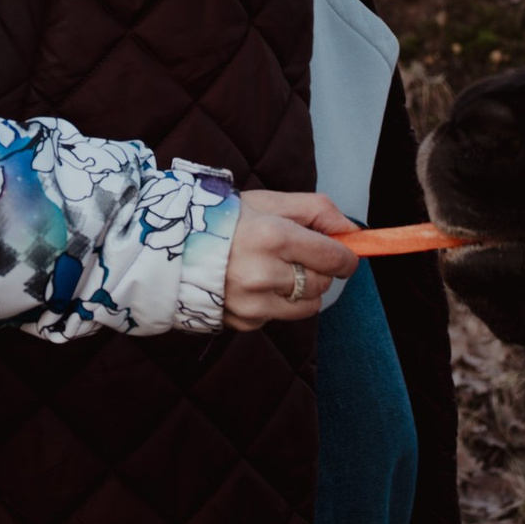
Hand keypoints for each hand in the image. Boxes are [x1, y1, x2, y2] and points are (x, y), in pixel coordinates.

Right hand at [224, 192, 357, 328]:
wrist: (172, 248)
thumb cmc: (223, 221)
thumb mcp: (270, 202)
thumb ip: (317, 211)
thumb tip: (352, 232)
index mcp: (273, 236)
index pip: (333, 258)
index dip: (346, 257)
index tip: (344, 255)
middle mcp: (264, 273)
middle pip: (322, 283)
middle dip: (319, 270)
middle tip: (297, 256)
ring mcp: (254, 301)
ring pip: (308, 306)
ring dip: (302, 290)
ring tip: (276, 272)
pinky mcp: (246, 321)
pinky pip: (281, 316)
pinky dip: (276, 302)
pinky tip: (254, 285)